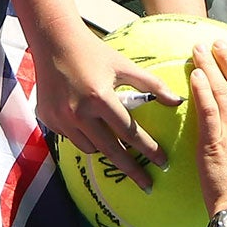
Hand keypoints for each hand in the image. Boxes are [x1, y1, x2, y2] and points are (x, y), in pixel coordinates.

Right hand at [36, 32, 179, 189]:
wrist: (54, 42)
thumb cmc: (94, 52)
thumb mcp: (124, 66)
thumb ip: (152, 84)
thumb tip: (177, 100)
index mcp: (99, 98)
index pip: (129, 132)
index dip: (148, 149)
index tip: (162, 162)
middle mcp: (78, 113)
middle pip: (110, 150)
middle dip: (131, 170)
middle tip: (147, 184)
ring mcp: (60, 118)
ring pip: (90, 148)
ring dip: (106, 149)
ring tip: (119, 147)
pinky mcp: (48, 119)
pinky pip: (72, 139)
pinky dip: (85, 137)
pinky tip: (93, 129)